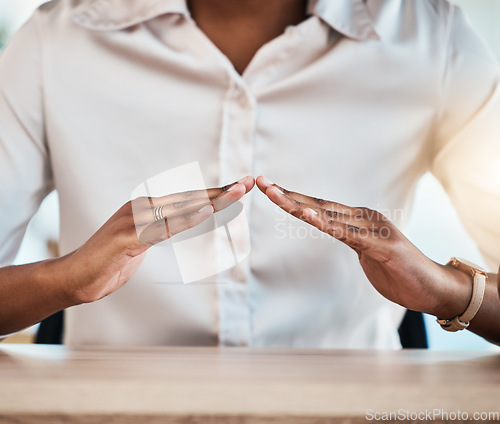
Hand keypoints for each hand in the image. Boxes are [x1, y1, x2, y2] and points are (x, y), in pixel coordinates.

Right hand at [62, 176, 254, 304]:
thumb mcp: (141, 243)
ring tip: (237, 192)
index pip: (188, 199)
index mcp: (147, 208)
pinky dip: (187, 219)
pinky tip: (206, 212)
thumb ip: (159, 231)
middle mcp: (142, 207)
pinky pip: (164, 227)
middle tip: (249, 182)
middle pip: (189, 198)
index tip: (240, 187)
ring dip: (212, 200)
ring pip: (181, 207)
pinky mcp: (128, 235)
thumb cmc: (109, 261)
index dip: (215, 193)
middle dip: (222, 191)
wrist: (75, 277)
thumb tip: (178, 225)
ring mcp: (134, 219)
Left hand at [256, 176, 470, 318]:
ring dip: (298, 204)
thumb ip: (351, 239)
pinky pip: (348, 234)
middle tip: (260, 182)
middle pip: (318, 204)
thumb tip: (336, 230)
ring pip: (328, 215)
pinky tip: (307, 215)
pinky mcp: (382, 245)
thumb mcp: (367, 253)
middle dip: (287, 194)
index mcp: (358, 219)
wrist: (433, 289)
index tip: (268, 188)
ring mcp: (373, 229)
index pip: (319, 206)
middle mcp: (364, 218)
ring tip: (274, 194)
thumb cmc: (399, 272)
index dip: (293, 197)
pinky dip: (326, 224)